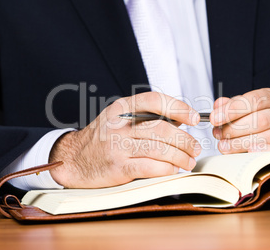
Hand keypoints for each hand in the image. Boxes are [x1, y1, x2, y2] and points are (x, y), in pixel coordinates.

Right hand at [49, 92, 201, 187]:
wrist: (73, 159)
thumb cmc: (103, 138)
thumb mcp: (120, 119)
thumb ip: (146, 116)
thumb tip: (182, 117)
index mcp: (122, 108)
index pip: (154, 100)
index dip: (179, 107)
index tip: (195, 118)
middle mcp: (119, 125)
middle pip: (162, 128)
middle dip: (185, 140)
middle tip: (196, 148)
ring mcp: (117, 146)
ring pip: (160, 149)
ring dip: (181, 157)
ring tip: (189, 161)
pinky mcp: (118, 167)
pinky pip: (150, 166)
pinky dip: (167, 169)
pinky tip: (174, 169)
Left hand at [210, 88, 269, 153]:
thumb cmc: (258, 116)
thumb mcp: (245, 106)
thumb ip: (230, 105)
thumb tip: (218, 106)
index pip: (253, 100)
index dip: (232, 109)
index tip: (214, 118)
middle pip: (260, 120)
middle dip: (234, 128)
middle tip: (218, 134)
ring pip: (266, 137)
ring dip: (241, 143)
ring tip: (224, 146)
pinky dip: (262, 151)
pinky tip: (247, 152)